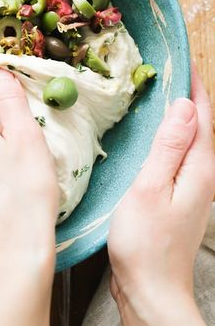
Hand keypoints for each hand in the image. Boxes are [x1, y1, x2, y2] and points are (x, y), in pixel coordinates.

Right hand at [108, 66, 214, 325]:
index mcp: (199, 168)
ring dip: (181, 113)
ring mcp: (194, 186)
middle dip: (190, 94)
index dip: (196, 86)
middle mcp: (203, 174)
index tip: (183, 59)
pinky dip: (171, 135)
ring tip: (161, 92)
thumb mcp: (150, 188)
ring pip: (191, 138)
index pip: (204, 116)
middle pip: (202, 125)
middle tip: (168, 69)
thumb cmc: (145, 242)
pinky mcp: (181, 195)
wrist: (151, 288)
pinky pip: (181, 153)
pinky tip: (155, 133)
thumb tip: (185, 106)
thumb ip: (169, 146)